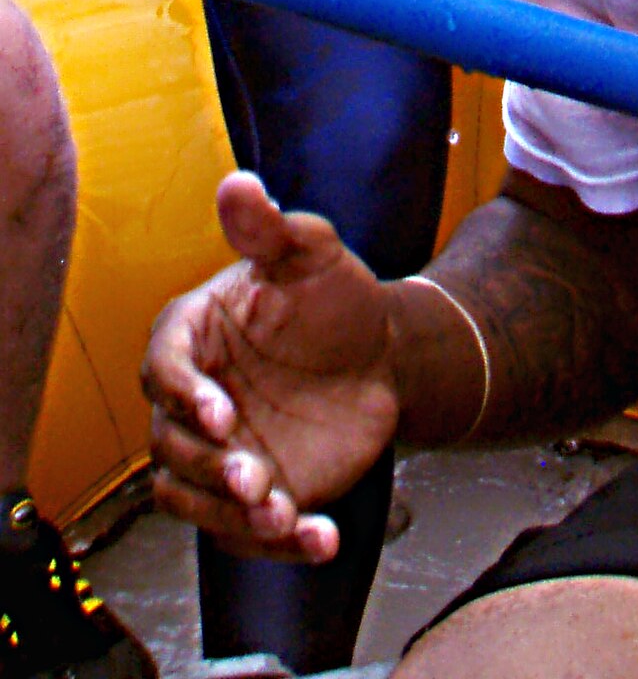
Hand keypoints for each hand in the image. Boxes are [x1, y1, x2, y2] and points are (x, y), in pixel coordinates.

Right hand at [141, 173, 400, 559]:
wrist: (382, 351)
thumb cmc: (334, 298)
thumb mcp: (311, 253)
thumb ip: (271, 228)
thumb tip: (239, 184)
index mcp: (194, 338)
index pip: (164, 370)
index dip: (185, 394)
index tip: (222, 411)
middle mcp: (193, 402)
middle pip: (171, 448)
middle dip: (210, 469)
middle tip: (256, 477)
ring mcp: (219, 452)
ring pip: (196, 500)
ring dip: (235, 518)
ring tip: (285, 517)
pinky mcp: (252, 492)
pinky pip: (247, 531)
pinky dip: (281, 545)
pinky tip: (321, 539)